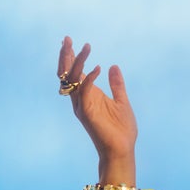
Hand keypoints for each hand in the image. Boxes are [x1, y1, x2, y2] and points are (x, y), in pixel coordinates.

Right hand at [58, 36, 138, 189]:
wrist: (123, 150)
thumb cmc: (122, 131)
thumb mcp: (122, 102)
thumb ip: (117, 85)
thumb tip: (113, 66)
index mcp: (89, 95)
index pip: (75, 73)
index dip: (71, 57)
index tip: (71, 41)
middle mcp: (81, 99)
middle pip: (67, 73)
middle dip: (67, 55)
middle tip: (68, 39)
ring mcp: (82, 106)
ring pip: (73, 80)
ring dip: (78, 62)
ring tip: (84, 47)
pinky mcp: (87, 113)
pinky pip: (85, 92)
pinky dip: (90, 79)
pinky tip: (97, 68)